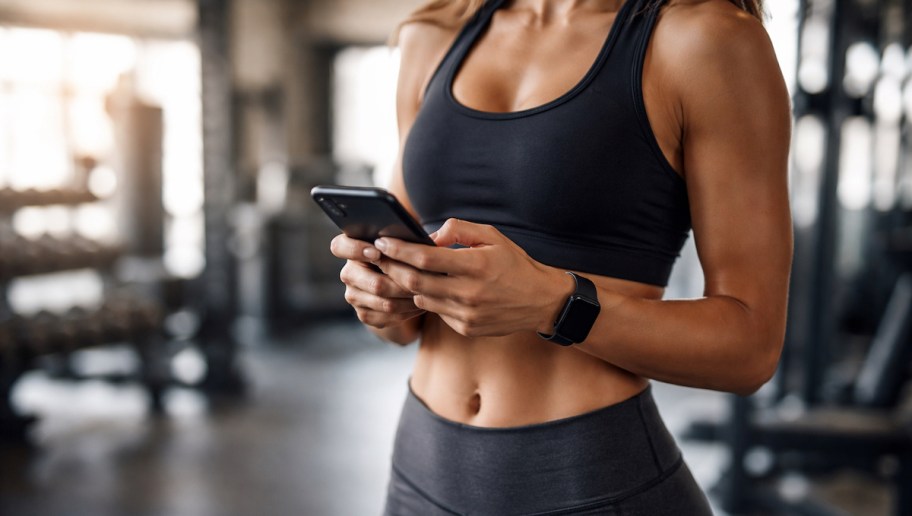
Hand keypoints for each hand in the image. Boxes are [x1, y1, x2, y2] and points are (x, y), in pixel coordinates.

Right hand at [330, 234, 425, 328]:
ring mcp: (354, 295)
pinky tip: (420, 304)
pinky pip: (386, 317)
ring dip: (408, 297)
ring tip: (427, 290)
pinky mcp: (364, 314)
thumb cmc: (406, 255)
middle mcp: (349, 272)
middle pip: (370, 281)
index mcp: (352, 248)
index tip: (377, 252)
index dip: (356, 250)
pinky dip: (407, 311)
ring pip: (383, 301)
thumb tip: (438, 235)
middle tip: (420, 277)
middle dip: (399, 280)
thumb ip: (417, 236)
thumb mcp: (408, 242)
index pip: (340, 247)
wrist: (403, 285)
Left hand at [373, 219, 573, 337]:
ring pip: (422, 299)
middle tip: (378, 257)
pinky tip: (428, 288)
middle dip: (392, 268)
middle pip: (415, 282)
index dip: (399, 250)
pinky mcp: (466, 328)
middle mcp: (470, 292)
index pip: (425, 258)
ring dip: (408, 286)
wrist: (540, 301)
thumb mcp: (492, 236)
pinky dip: (429, 299)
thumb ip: (457, 230)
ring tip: (398, 271)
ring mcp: (467, 314)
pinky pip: (437, 312)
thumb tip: (427, 237)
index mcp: (476, 265)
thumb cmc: (514, 263)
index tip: (382, 242)